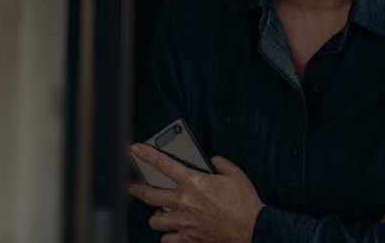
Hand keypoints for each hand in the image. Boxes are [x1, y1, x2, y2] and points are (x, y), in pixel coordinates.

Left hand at [127, 142, 263, 242]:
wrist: (250, 228)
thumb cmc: (244, 201)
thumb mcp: (236, 174)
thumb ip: (221, 164)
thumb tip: (213, 160)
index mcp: (194, 182)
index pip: (163, 164)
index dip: (147, 154)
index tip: (135, 149)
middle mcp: (183, 202)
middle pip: (150, 195)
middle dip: (138, 189)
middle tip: (134, 186)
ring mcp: (183, 221)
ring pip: (154, 220)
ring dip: (154, 216)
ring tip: (157, 213)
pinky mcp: (188, 238)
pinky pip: (166, 239)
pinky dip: (167, 236)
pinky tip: (171, 232)